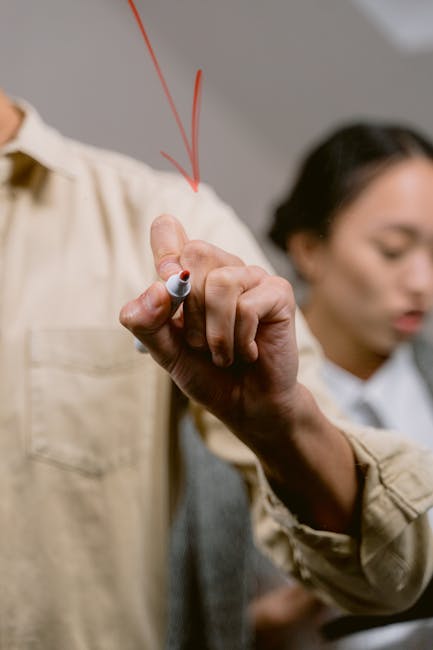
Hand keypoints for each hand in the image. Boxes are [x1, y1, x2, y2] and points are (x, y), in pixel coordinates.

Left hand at [120, 214, 357, 531]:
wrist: (247, 406)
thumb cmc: (208, 374)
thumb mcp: (166, 353)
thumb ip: (147, 323)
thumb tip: (155, 289)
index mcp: (189, 275)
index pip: (168, 231)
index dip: (164, 249)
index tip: (166, 285)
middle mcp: (221, 268)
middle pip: (193, 256)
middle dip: (189, 312)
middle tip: (200, 343)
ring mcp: (252, 278)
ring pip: (220, 282)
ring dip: (215, 333)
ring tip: (223, 354)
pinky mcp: (278, 293)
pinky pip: (247, 305)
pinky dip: (239, 340)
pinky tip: (248, 353)